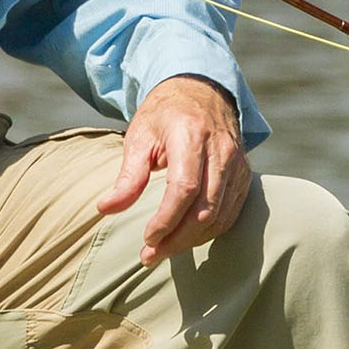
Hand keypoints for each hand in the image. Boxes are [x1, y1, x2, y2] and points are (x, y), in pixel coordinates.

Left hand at [96, 76, 251, 266]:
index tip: (147, 239)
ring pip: (220, 216)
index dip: (167, 220)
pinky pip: (230, 213)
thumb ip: (128, 176)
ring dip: (191, 241)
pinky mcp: (244, 175)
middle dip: (177, 239)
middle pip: (205, 208)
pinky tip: (186, 238)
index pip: (185, 188)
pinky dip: (208, 232)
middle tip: (149, 256)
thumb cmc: (164, 116)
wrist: (200, 92)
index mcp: (191, 136)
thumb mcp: (139, 137)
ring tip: (162, 251)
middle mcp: (220, 150)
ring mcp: (237, 164)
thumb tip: (105, 209)